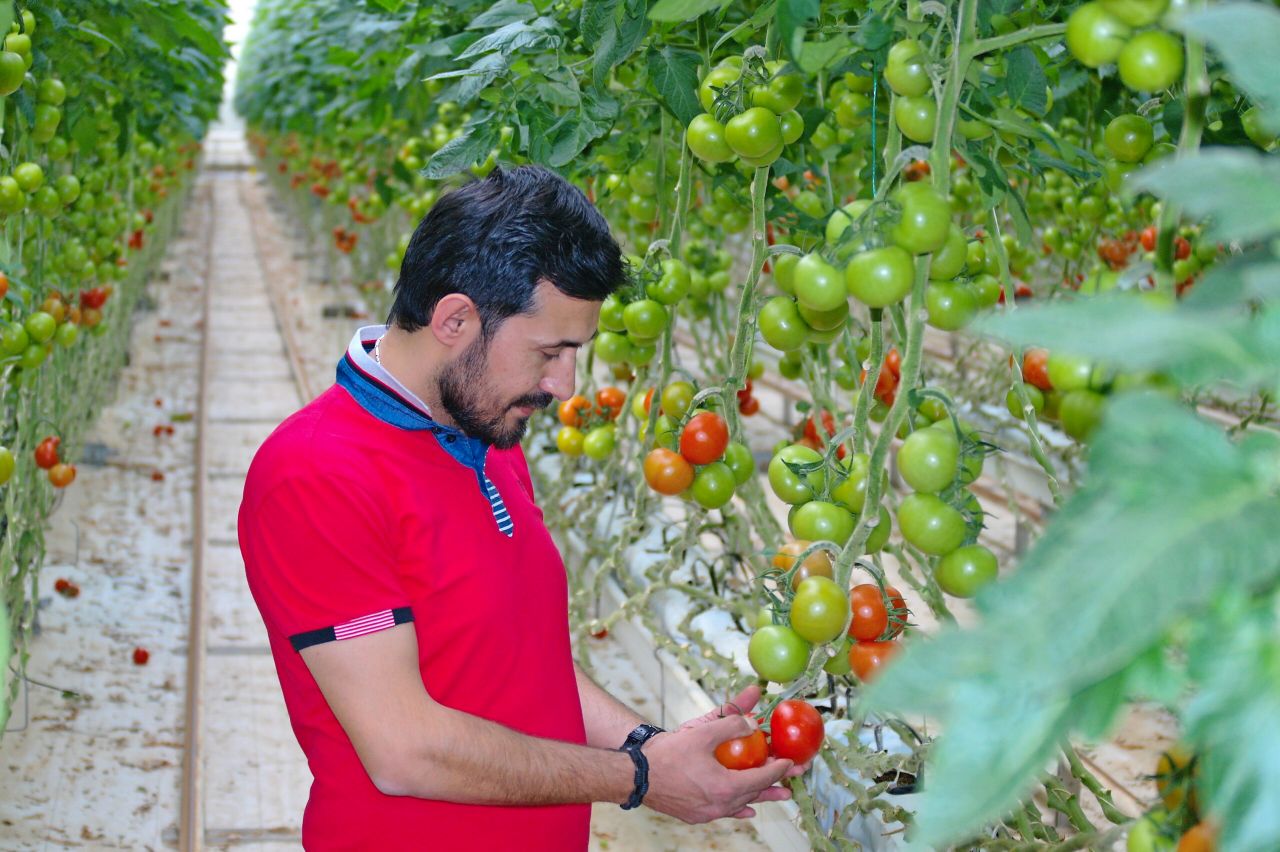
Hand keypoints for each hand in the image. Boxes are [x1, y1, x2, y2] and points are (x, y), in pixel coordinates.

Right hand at [642, 687, 807, 823]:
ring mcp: (708, 813)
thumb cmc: (668, 753)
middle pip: (755, 793)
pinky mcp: (697, 815)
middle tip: (795, 778)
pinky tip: (747, 810)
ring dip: (761, 796)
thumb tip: (753, 720)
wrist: (636, 776)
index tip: (790, 761)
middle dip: (776, 783)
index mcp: (726, 786)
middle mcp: (720, 804)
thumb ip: (730, 722)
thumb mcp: (702, 732)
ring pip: (742, 804)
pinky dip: (739, 809)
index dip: (778, 768)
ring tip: (780, 796)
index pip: (761, 777)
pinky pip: (725, 812)